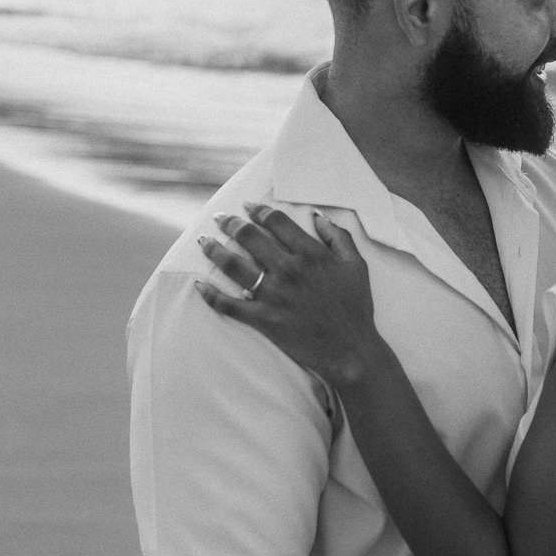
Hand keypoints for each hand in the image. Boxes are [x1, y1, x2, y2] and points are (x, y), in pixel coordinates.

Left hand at [197, 206, 378, 384]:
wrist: (350, 349)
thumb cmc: (356, 307)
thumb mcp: (356, 265)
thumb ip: (338, 236)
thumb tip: (317, 216)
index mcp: (310, 253)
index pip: (276, 221)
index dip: (258, 210)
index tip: (247, 206)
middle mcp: (288, 269)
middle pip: (250, 237)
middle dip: (231, 223)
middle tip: (220, 218)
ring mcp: (273, 294)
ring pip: (234, 265)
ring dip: (215, 250)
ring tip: (203, 242)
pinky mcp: (263, 319)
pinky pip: (230, 304)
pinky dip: (211, 295)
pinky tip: (199, 285)